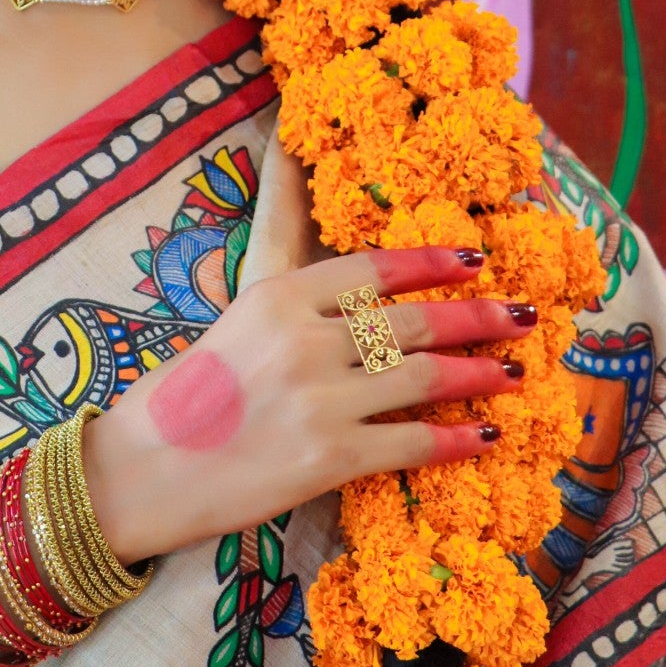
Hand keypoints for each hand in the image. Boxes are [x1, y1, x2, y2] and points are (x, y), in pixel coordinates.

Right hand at [84, 127, 537, 564]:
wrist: (144, 470)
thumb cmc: (185, 393)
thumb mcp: (235, 314)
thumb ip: (282, 273)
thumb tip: (307, 196)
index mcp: (278, 296)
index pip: (373, 270)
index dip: (431, 264)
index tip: (475, 260)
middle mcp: (304, 339)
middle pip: (412, 322)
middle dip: (475, 317)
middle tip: (521, 316)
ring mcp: (319, 398)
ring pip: (422, 377)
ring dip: (478, 374)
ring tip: (512, 371)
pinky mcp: (328, 456)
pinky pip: (411, 442)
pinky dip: (455, 439)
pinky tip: (483, 436)